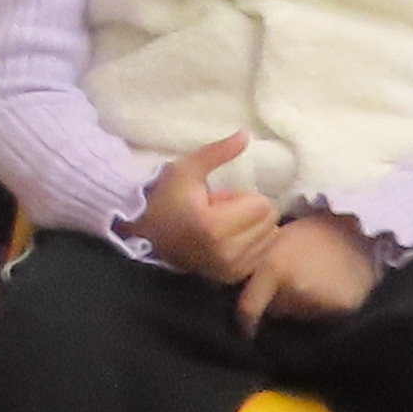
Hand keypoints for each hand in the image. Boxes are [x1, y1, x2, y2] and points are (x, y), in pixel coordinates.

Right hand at [134, 135, 276, 284]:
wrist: (143, 233)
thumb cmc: (165, 197)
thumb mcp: (188, 169)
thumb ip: (218, 152)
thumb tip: (247, 133)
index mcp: (213, 226)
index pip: (262, 205)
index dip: (243, 196)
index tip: (218, 200)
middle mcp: (224, 252)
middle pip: (270, 223)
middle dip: (251, 212)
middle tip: (221, 212)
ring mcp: (228, 269)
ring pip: (269, 239)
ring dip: (253, 230)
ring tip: (223, 227)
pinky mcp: (230, 278)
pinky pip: (262, 256)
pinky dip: (252, 246)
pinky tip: (229, 241)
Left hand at [234, 215, 383, 333]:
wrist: (357, 230)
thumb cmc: (311, 232)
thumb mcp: (275, 241)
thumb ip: (257, 266)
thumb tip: (241, 289)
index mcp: (273, 268)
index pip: (249, 308)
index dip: (245, 322)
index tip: (245, 329)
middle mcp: (294, 288)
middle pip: (275, 311)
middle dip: (277, 301)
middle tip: (289, 284)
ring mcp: (319, 300)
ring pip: (298, 315)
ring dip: (299, 305)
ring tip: (311, 282)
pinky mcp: (342, 307)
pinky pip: (322, 316)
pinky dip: (321, 308)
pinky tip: (327, 288)